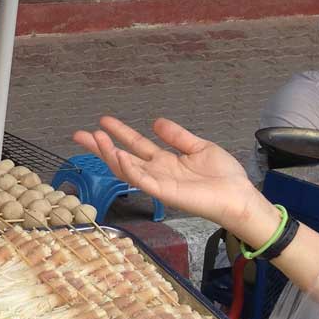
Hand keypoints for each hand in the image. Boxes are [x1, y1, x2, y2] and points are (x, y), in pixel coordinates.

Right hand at [73, 116, 266, 235]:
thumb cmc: (224, 177)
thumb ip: (177, 136)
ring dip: (109, 154)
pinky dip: (128, 169)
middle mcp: (156, 172)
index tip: (103, 121)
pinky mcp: (164, 193)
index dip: (119, 133)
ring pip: (126, 169)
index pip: (135, 145)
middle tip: (79, 134)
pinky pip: (141, 181)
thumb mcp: (199, 148)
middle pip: (121, 158)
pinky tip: (118, 156)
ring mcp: (158, 183)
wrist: (239, 197)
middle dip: (100, 146)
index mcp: (164, 162)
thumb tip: (156, 122)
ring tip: (95, 138)